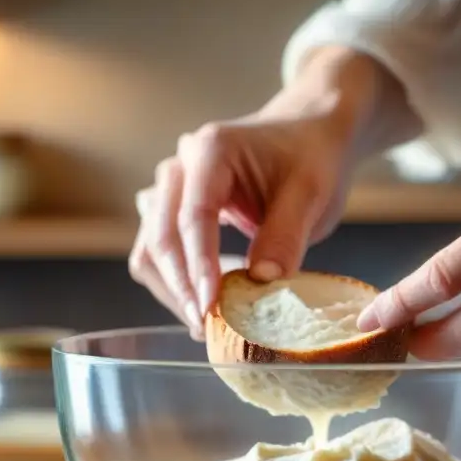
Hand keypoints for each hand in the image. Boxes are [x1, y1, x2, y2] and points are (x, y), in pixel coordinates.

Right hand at [129, 47, 415, 339]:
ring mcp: (172, 189)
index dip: (200, 266)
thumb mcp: (310, 193)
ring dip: (173, 288)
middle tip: (208, 326)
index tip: (211, 307)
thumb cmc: (310, 157)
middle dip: (182, 286)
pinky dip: (176, 281)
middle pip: (161, 236)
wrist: (308, 135)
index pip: (193, 216)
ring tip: (205, 323)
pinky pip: (159, 252)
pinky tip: (205, 303)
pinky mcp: (174, 211)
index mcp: (210, 151)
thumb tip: (262, 281)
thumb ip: (286, 235)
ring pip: (151, 248)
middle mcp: (180, 167)